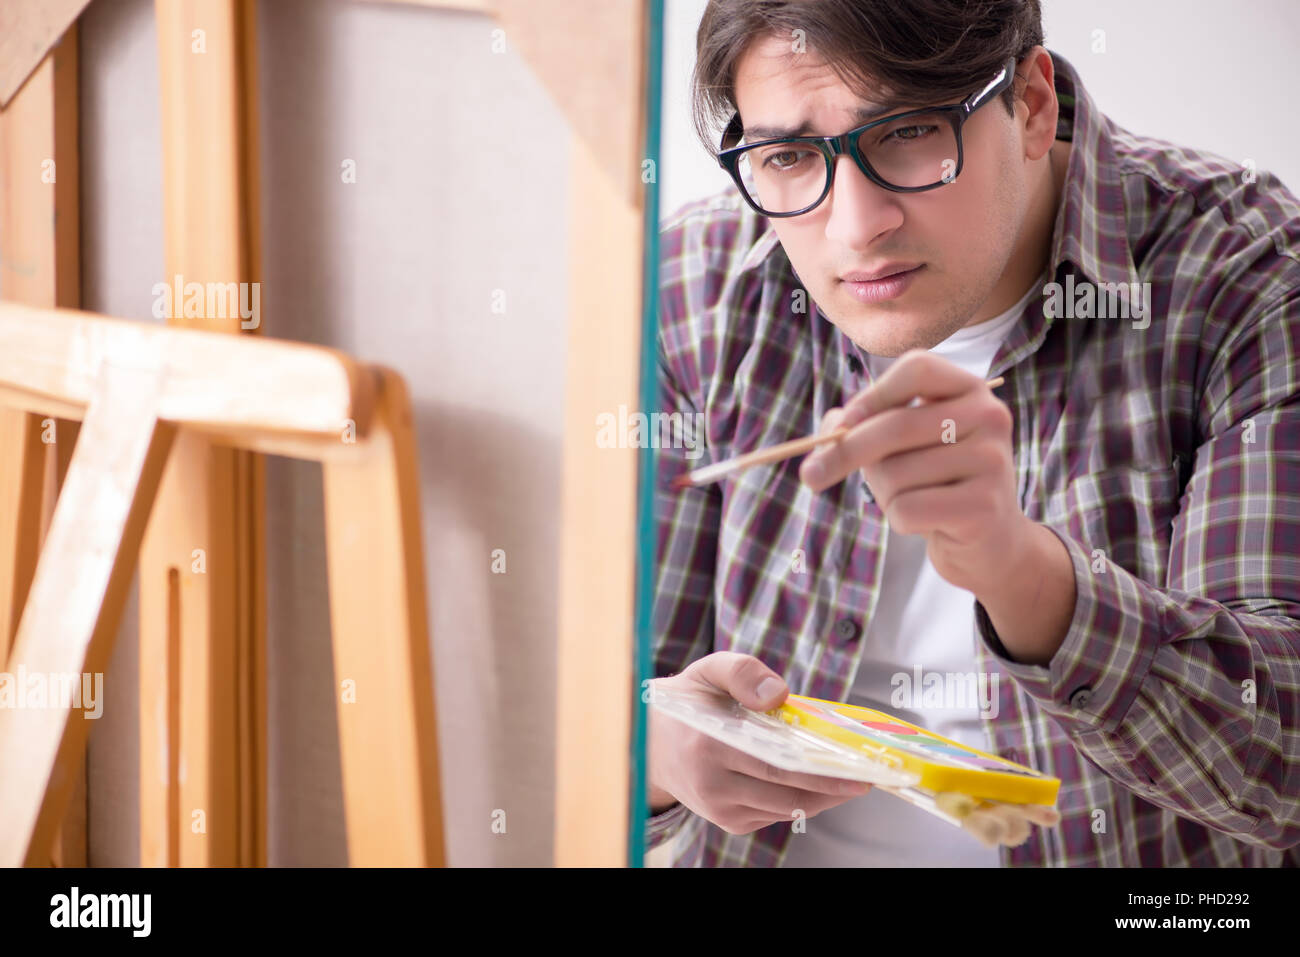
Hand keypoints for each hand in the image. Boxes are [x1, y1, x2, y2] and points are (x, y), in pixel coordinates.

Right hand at [647, 652, 871, 833]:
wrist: (646, 745)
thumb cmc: (686, 704)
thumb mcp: (707, 671)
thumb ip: (742, 671)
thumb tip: (780, 693)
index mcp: (708, 745)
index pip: (777, 766)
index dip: (822, 773)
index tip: (859, 772)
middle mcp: (712, 785)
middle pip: (789, 794)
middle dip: (833, 788)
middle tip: (869, 777)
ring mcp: (719, 810)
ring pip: (787, 809)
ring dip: (821, 796)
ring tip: (850, 778)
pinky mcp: (727, 823)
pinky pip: (775, 814)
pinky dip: (799, 799)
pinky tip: (815, 783)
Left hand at [798, 350, 1034, 596]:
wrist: (989, 540)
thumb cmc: (934, 482)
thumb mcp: (898, 447)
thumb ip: (857, 427)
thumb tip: (828, 435)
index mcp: (969, 390)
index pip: (917, 368)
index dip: (873, 395)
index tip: (845, 423)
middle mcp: (990, 416)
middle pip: (896, 425)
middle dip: (845, 453)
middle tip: (810, 476)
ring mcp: (992, 461)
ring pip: (896, 474)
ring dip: (886, 494)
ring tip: (915, 499)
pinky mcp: (984, 506)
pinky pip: (907, 509)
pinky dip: (901, 520)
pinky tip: (929, 522)